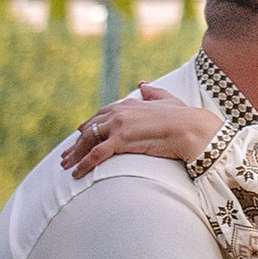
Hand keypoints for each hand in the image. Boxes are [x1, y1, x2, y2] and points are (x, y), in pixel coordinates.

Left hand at [62, 86, 202, 176]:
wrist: (192, 128)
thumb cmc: (185, 116)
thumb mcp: (168, 100)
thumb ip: (153, 92)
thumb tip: (142, 84)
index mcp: (129, 103)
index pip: (101, 114)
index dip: (88, 125)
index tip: (79, 134)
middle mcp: (120, 112)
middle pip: (91, 128)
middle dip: (76, 143)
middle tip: (65, 156)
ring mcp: (119, 125)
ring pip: (89, 140)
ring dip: (75, 154)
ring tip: (66, 167)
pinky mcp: (121, 140)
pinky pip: (96, 154)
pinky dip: (84, 164)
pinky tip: (77, 174)